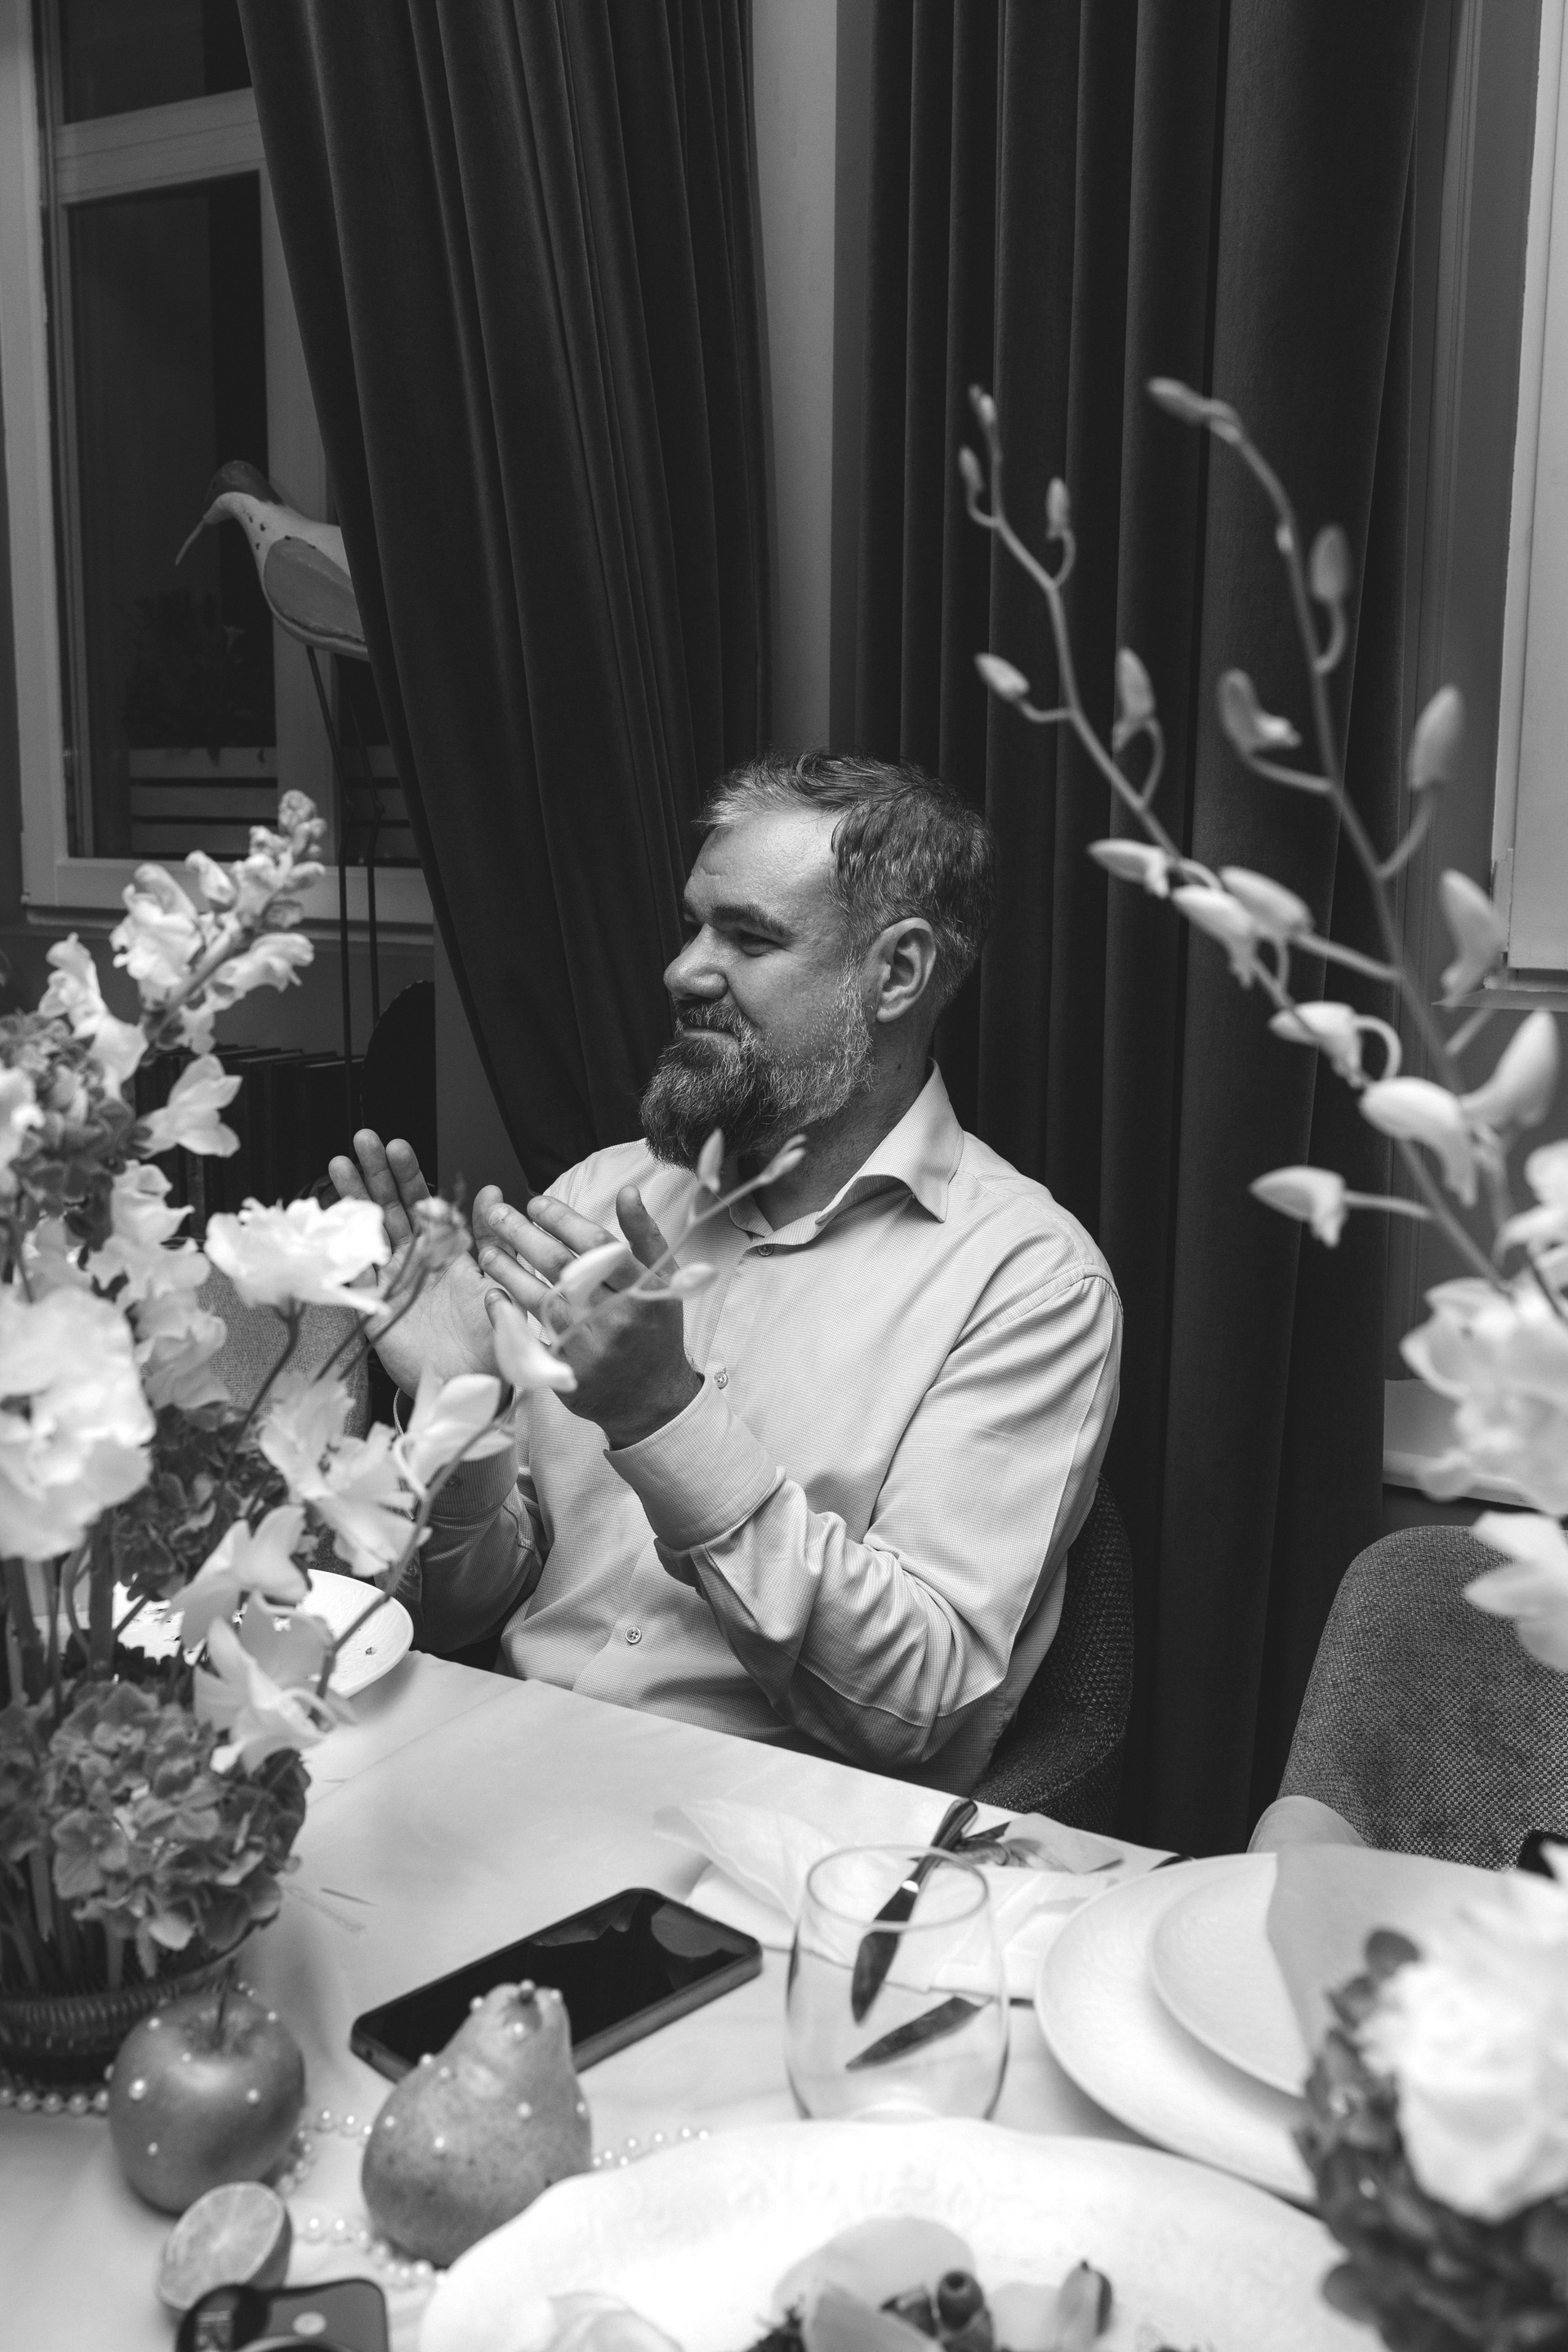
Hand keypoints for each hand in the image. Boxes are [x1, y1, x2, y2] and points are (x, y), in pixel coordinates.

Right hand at [328, 1131, 497, 1391]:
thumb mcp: (498, 1281)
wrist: (473, 1386)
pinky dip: (341, 1247)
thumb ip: (490, 1238)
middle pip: (392, 1209)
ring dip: (354, 1198)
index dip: (411, 1176)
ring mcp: (392, 1281)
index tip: (399, 1146)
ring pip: (368, 1233)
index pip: (426, 1204)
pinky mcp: (374, 1308)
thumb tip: (493, 1189)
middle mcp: (416, 1261)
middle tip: (364, 1140)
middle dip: (377, 1174)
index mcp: (447, 1252)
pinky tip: (327, 1217)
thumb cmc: (491, 1339)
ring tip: (340, 1162)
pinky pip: (353, 1274)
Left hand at [475, 1185, 701, 1449]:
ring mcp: (590, 1346)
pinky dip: (506, 1314)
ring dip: (508, 1271)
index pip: (596, 1244)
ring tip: (487, 1250)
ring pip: (540, 1299)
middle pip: (562, 1266)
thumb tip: (627, 1192)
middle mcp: (616, 1316)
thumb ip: (644, 1235)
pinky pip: (528, 1337)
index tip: (535, 1203)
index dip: (562, 1219)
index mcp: (643, 1288)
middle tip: (497, 1214)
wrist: (652, 1397)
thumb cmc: (655, 1329)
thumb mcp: (663, 1280)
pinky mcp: (568, 1372)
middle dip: (524, 1234)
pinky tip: (492, 1294)